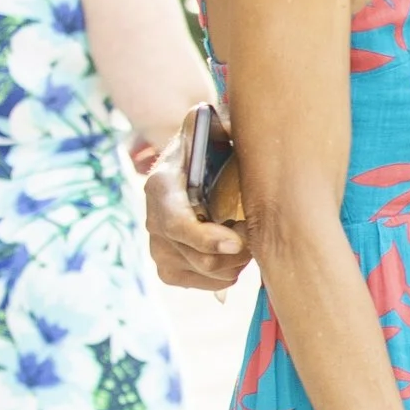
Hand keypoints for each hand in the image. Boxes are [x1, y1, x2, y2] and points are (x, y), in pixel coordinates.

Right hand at [143, 120, 250, 293]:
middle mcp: (153, 220)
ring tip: (245, 236)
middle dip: (238, 251)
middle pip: (200, 257)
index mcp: (161, 186)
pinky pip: (205, 284)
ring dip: (236, 261)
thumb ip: (221, 125)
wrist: (192, 167)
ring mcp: (158, 248)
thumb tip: (230, 128)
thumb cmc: (209, 147)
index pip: (177, 223)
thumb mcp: (212, 127)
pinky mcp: (168, 268)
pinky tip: (235, 253)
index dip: (206, 238)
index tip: (237, 242)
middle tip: (256, 231)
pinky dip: (228, 275)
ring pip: (207, 273)